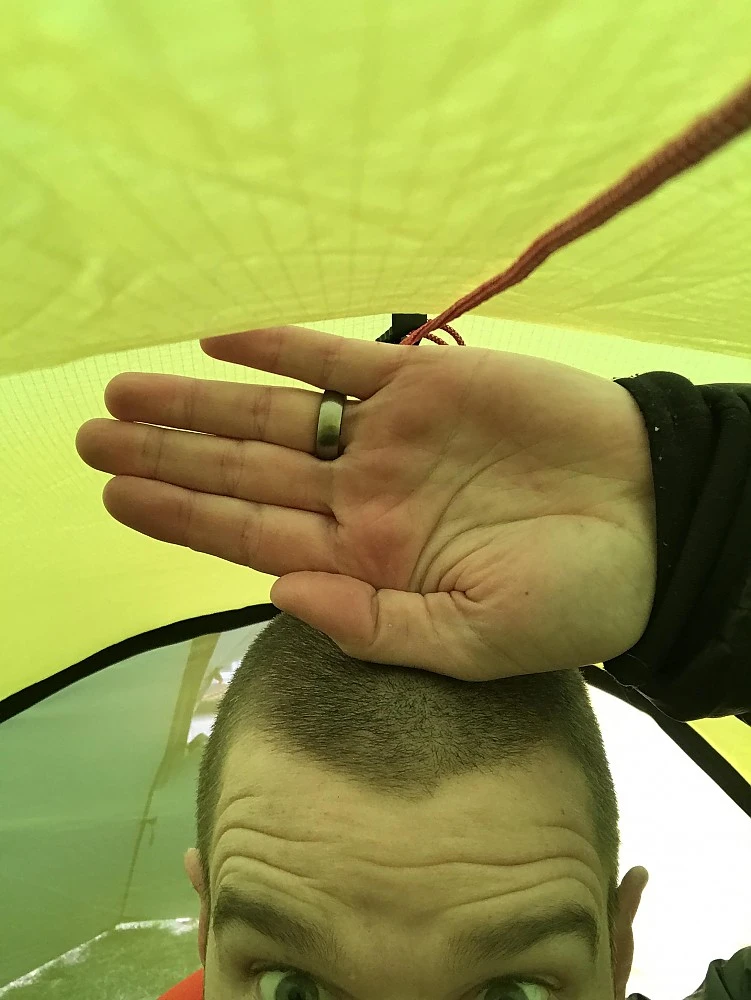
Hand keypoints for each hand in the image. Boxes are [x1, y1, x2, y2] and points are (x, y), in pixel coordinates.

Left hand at [76, 325, 656, 680]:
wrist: (653, 518)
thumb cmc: (574, 595)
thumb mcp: (476, 643)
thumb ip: (374, 628)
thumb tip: (277, 593)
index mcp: (366, 564)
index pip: (251, 536)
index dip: (180, 515)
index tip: (116, 495)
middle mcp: (362, 498)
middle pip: (243, 471)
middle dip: (166, 455)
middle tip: (87, 438)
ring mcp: (389, 438)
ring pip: (274, 415)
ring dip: (200, 403)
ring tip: (125, 393)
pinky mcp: (426, 384)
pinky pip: (341, 361)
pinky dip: (282, 349)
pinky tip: (220, 341)